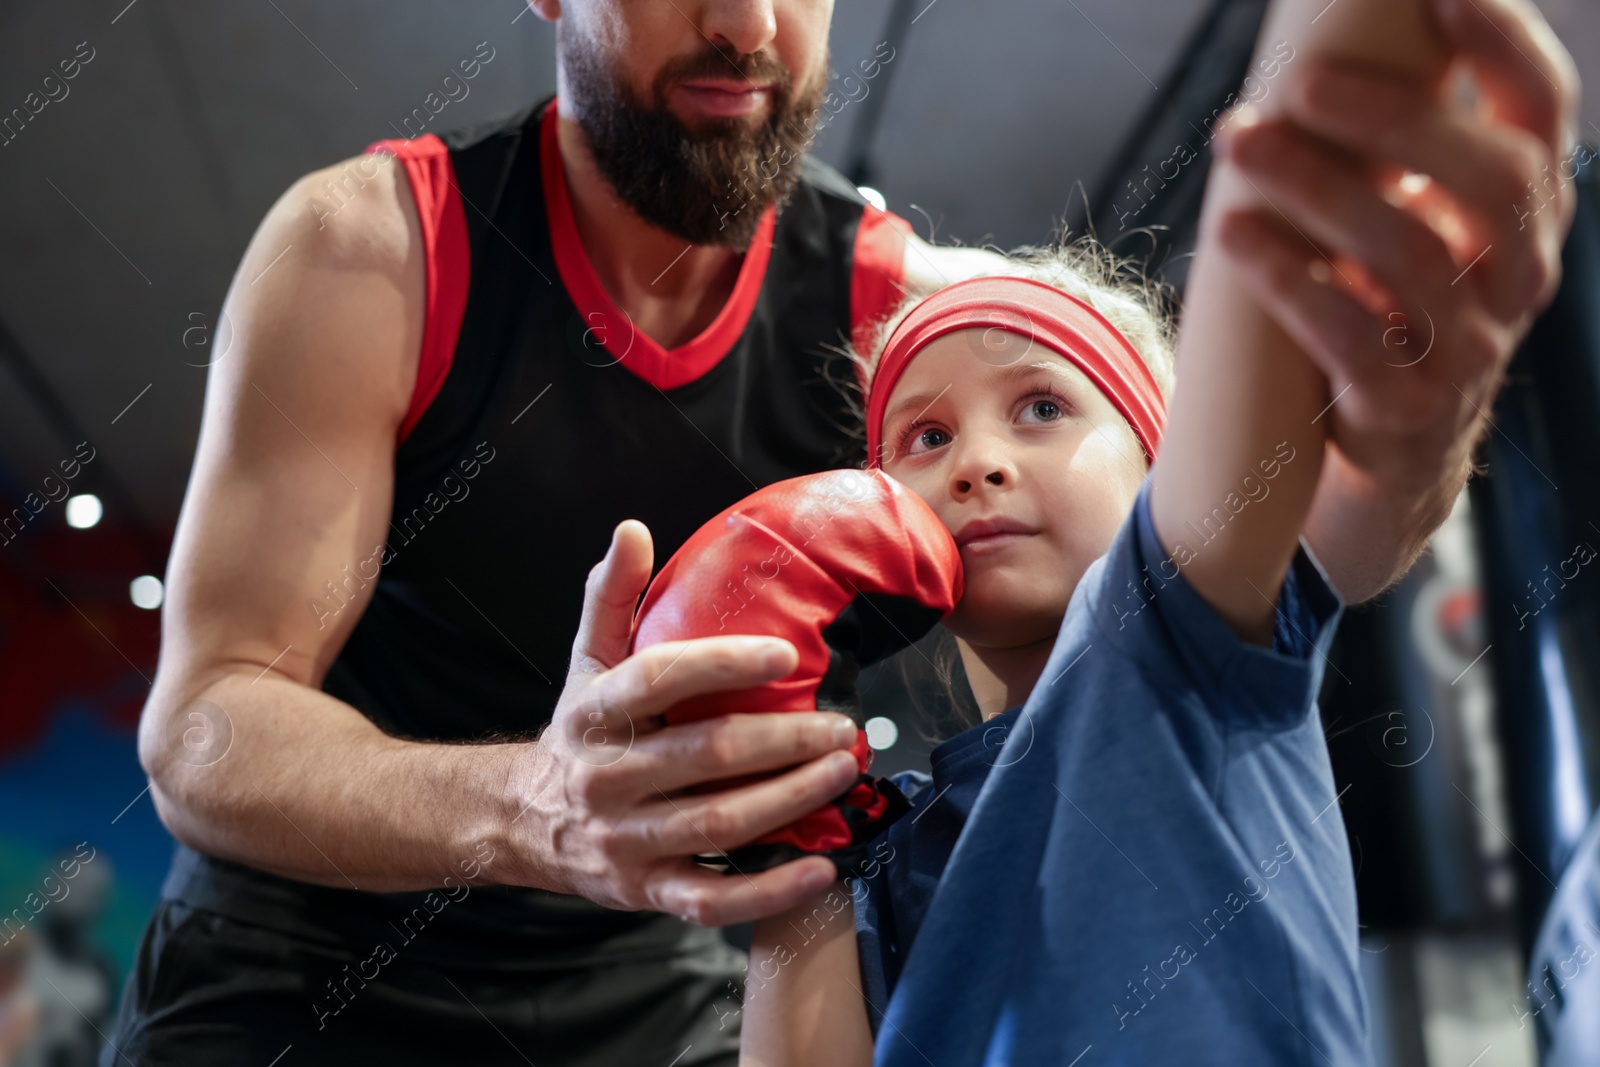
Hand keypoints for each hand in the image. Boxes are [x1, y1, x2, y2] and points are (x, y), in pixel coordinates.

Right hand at [501, 520, 862, 925]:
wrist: (523, 822)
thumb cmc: (578, 732)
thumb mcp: (584, 660)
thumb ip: (610, 596)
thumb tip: (633, 530)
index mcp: (593, 713)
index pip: (659, 679)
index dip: (723, 663)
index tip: (786, 654)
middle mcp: (606, 778)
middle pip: (704, 756)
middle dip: (783, 739)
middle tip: (841, 725)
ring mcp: (626, 840)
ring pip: (718, 825)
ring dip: (790, 800)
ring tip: (842, 772)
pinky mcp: (646, 891)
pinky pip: (711, 898)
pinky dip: (769, 890)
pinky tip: (821, 868)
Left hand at [1212, 0, 1580, 593]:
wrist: (1382, 457)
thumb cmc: (1383, 313)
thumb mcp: (1409, 230)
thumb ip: (1391, 158)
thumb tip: (1316, 49)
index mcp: (1525, 221)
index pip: (1543, 118)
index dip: (1506, 48)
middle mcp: (1517, 281)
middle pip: (1491, 181)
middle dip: (1394, 119)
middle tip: (1298, 83)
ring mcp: (1470, 353)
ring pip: (1411, 257)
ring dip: (1315, 191)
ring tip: (1236, 144)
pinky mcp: (1405, 410)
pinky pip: (1353, 339)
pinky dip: (1290, 281)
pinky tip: (1235, 237)